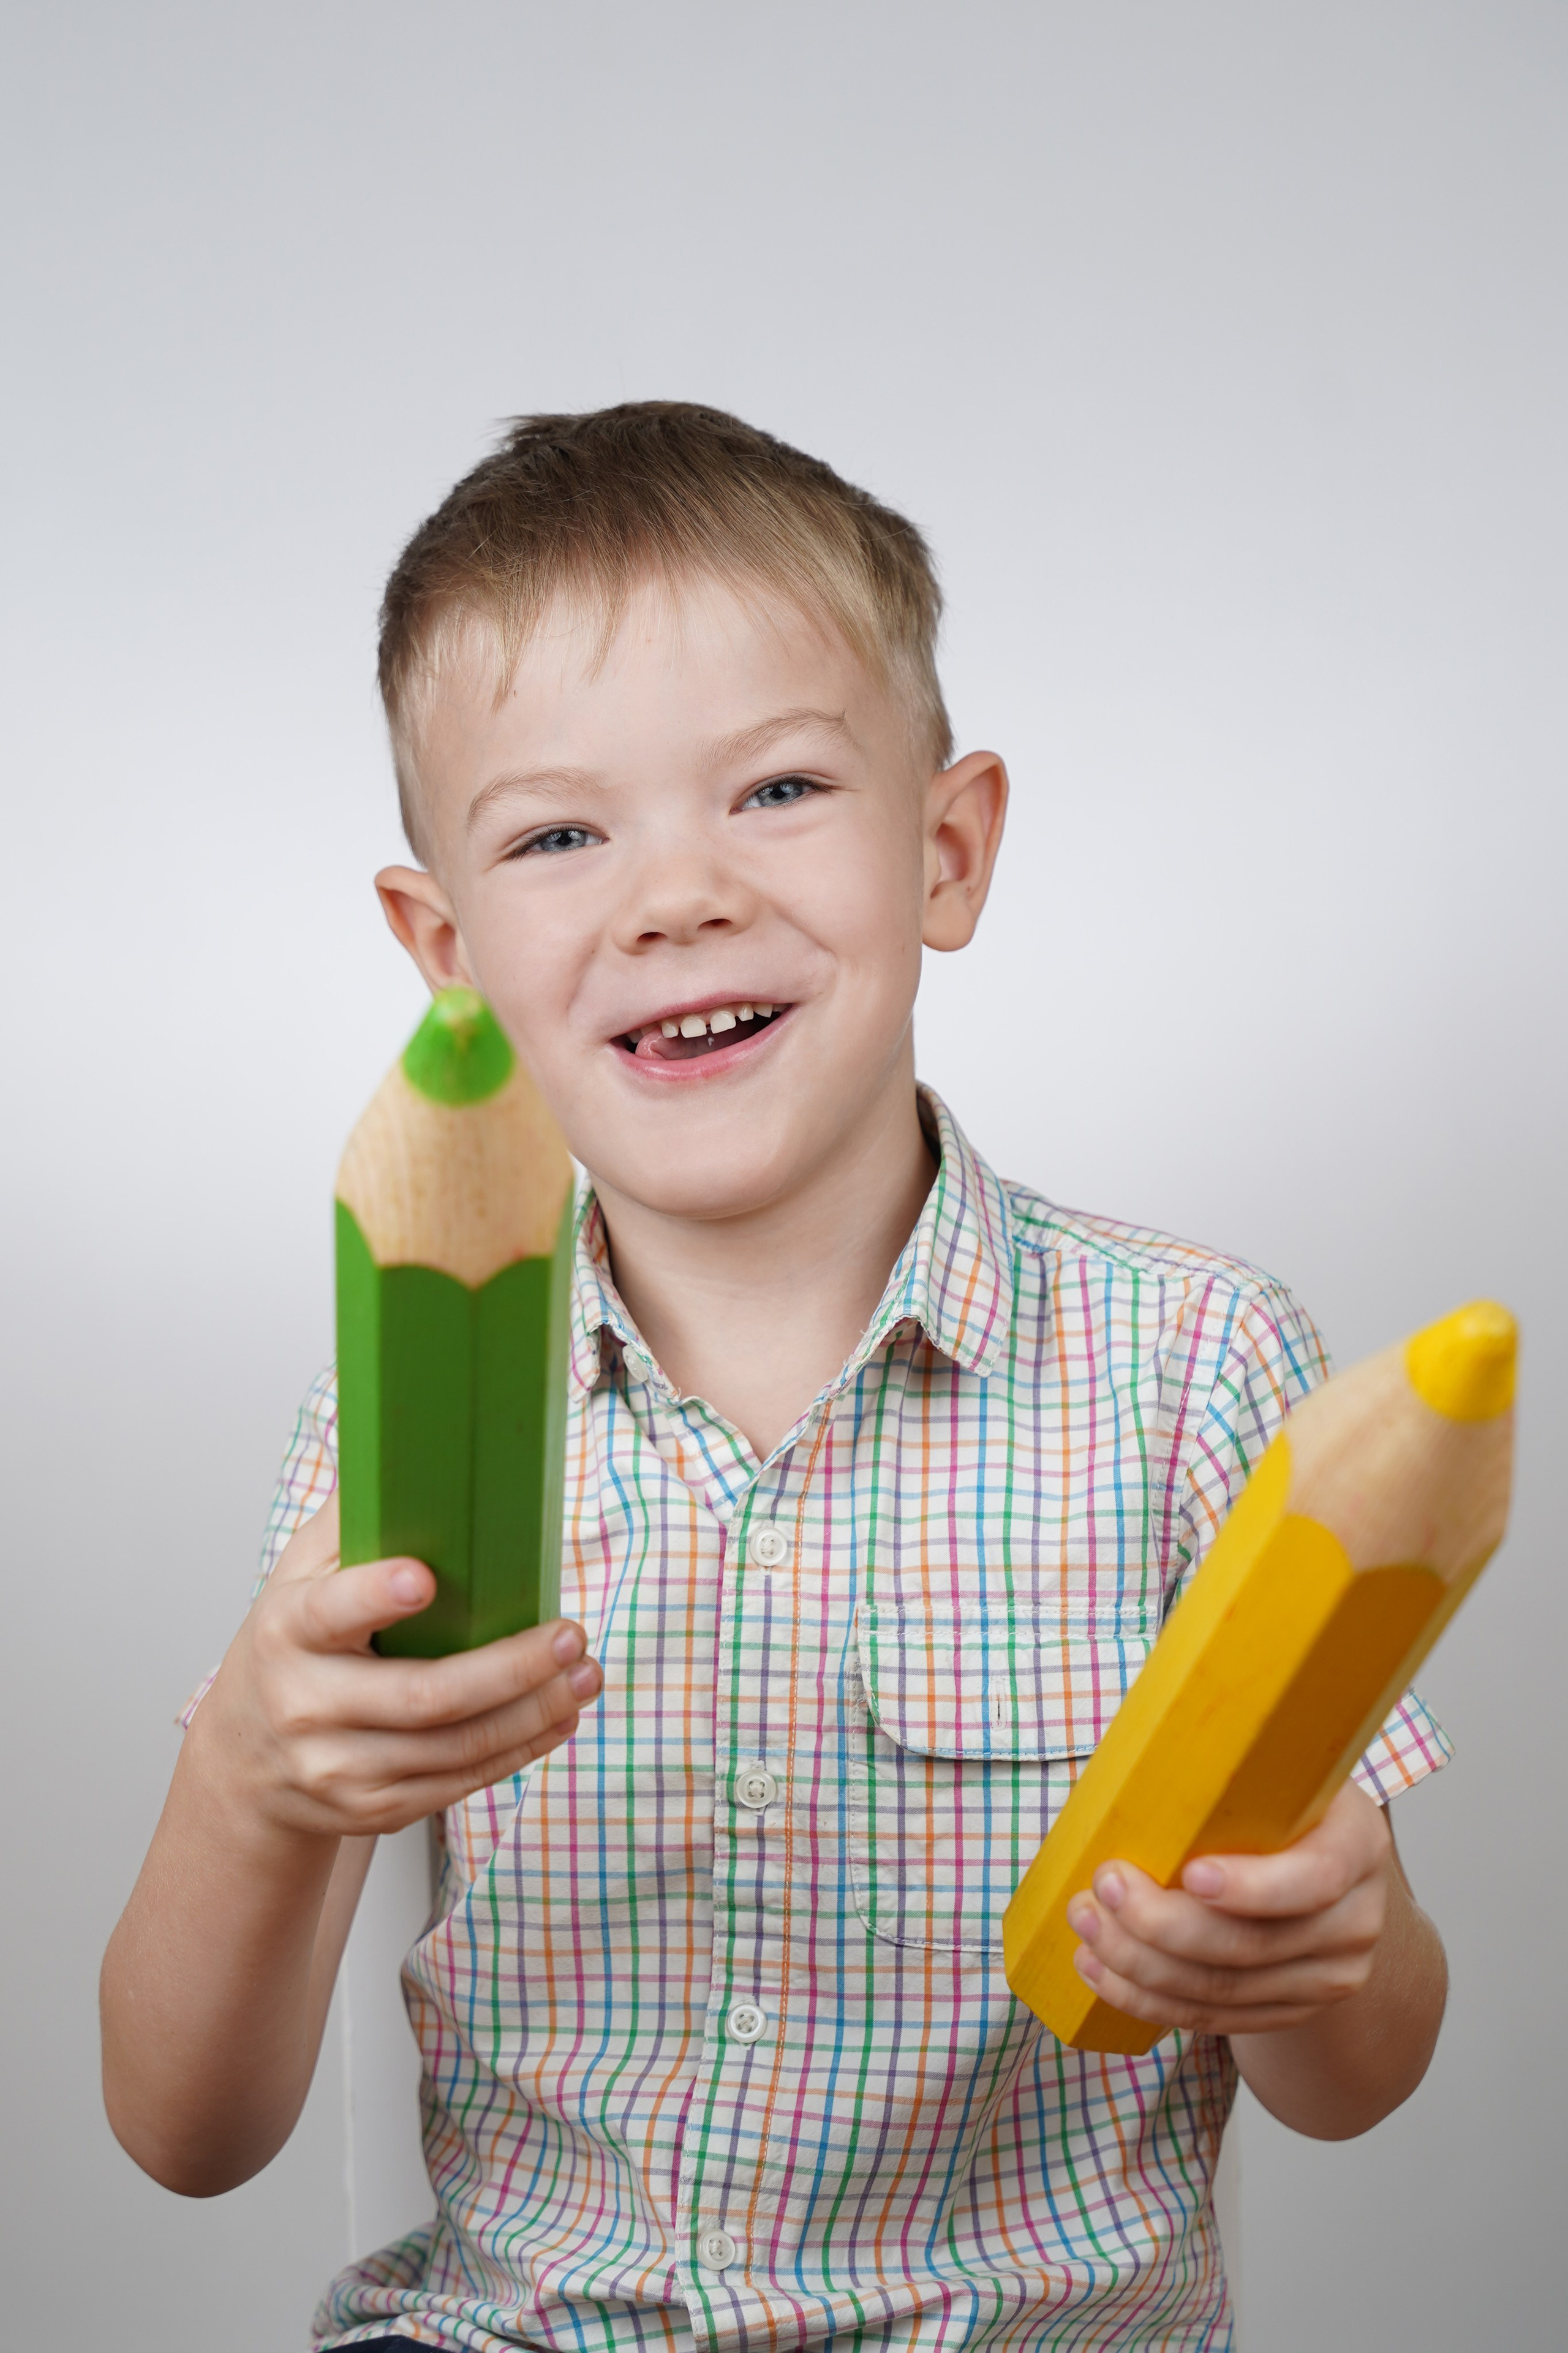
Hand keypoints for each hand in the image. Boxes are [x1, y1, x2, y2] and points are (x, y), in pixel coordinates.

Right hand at [188, 1493, 601, 1840]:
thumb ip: (354, 1513)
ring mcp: (338, 1768)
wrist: (246, 1758)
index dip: (375, 1597)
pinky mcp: (371, 1810)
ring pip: (453, 1749)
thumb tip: (414, 1429)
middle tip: (572, 1635)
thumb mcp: (300, 1570)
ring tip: (586, 1675)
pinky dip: (518, 1751)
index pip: (330, 1612)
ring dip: (533, 1714)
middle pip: (421, 1698)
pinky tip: (559, 1718)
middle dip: (509, 1668)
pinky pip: (457, 1785)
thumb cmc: (293, 1641)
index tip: (424, 1577)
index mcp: (288, 1631)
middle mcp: (306, 1705)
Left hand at [1066, 1783, 1393, 2037]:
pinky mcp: (1292, 2011)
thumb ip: (1230, 1772)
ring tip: (1088, 1925)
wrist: (1320, 1867)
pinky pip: (1214, 2019)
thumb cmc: (1278, 1801)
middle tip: (1103, 1885)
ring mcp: (1328, 1974)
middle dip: (1162, 1923)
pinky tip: (1100, 1970)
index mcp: (1357, 1843)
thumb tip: (1140, 1761)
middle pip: (1254, 1944)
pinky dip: (1148, 1999)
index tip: (1190, 1873)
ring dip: (1140, 1963)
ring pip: (1224, 1989)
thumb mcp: (1276, 1771)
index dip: (1253, 1887)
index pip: (1317, 1878)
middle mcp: (1355, 1918)